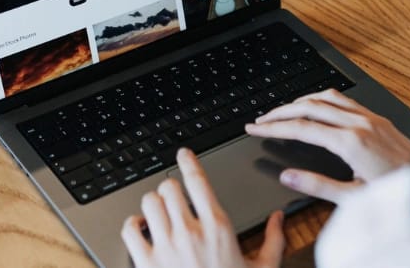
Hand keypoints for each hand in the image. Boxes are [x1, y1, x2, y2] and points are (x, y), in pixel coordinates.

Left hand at [122, 148, 284, 267]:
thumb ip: (274, 240)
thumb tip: (279, 217)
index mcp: (218, 228)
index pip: (198, 181)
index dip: (189, 161)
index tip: (184, 153)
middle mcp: (189, 232)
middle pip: (169, 187)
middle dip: (172, 189)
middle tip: (175, 196)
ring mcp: (165, 247)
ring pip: (149, 202)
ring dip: (153, 204)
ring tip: (160, 212)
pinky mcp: (146, 263)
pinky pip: (130, 228)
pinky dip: (133, 224)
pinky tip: (142, 229)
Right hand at [245, 89, 409, 201]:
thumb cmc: (396, 193)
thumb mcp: (354, 198)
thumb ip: (317, 186)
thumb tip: (288, 177)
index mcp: (351, 143)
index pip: (302, 129)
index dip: (274, 127)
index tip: (255, 128)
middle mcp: (359, 123)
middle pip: (309, 107)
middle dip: (280, 111)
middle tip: (260, 118)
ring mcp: (370, 117)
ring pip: (326, 97)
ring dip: (299, 101)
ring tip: (281, 110)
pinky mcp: (378, 117)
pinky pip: (343, 99)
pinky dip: (321, 99)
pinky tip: (315, 105)